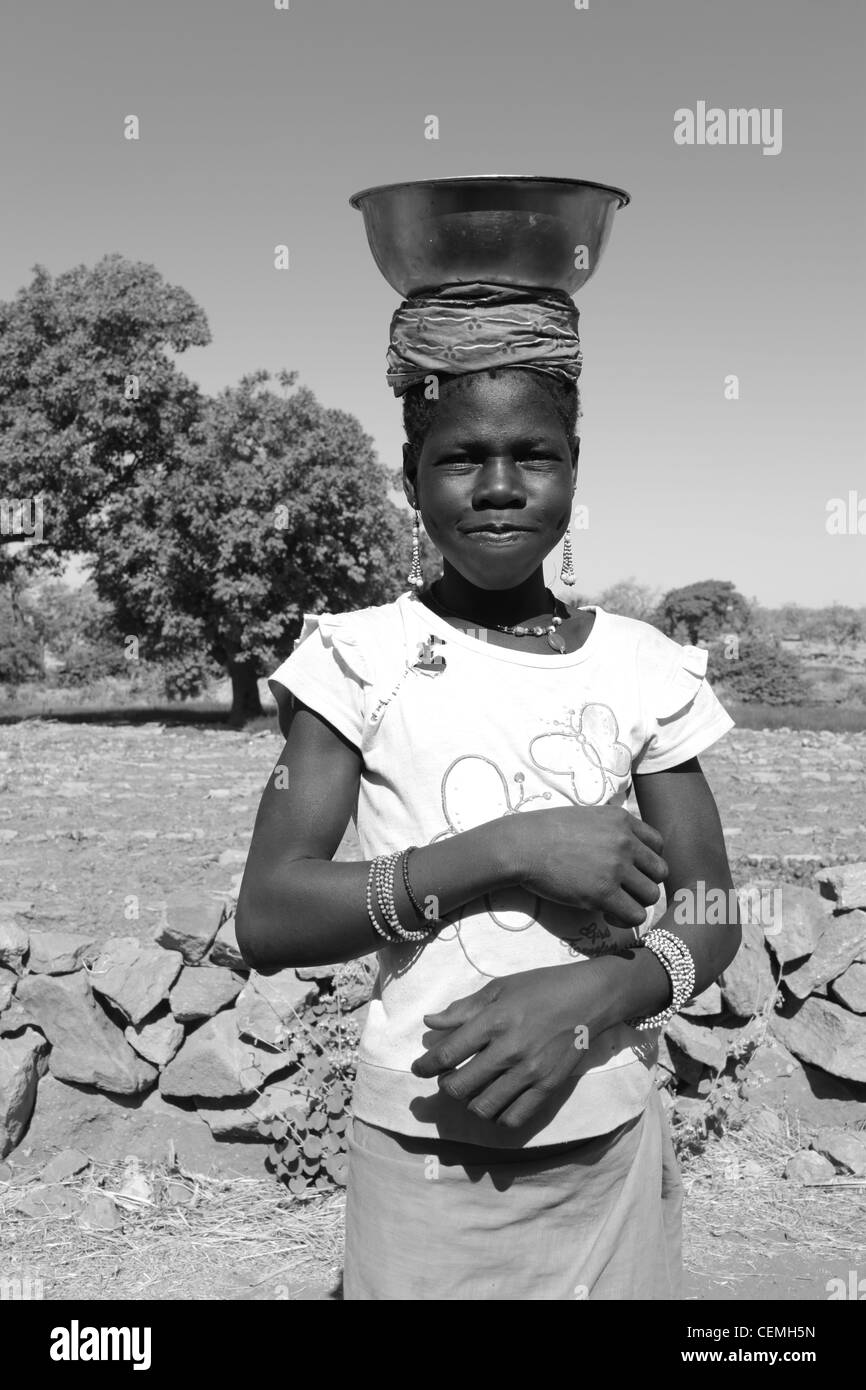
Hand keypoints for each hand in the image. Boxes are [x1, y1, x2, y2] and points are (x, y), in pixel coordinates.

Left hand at [412, 963, 609, 1129]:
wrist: (591, 998)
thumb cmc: (542, 987)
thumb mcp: (500, 988)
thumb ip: (464, 1009)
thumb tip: (430, 1022)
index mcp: (494, 1021)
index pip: (448, 1054)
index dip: (426, 1066)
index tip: (419, 1069)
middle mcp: (509, 1050)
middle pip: (460, 1086)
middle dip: (445, 1086)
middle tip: (447, 1078)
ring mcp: (530, 1072)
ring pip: (483, 1107)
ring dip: (469, 1102)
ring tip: (471, 1090)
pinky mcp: (548, 1087)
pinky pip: (514, 1117)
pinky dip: (497, 1117)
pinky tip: (495, 1104)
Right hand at [509, 804, 667, 928]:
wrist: (521, 845)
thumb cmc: (544, 831)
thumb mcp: (586, 817)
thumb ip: (610, 828)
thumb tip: (622, 845)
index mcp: (622, 820)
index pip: (658, 844)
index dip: (648, 861)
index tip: (631, 870)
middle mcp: (625, 842)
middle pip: (660, 872)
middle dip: (645, 883)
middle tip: (625, 891)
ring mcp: (616, 868)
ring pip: (651, 895)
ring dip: (636, 903)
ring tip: (616, 905)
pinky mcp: (603, 893)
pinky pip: (635, 915)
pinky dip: (625, 919)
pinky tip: (607, 914)